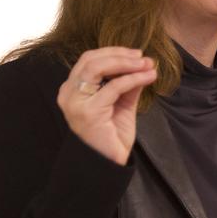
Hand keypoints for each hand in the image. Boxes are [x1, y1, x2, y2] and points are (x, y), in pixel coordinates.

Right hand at [56, 48, 156, 164]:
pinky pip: (114, 87)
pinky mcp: (89, 111)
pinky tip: (148, 77)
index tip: (137, 55)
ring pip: (98, 67)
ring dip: (126, 63)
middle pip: (91, 59)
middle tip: (143, 58)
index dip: (113, 53)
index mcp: (73, 89)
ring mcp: (76, 102)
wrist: (108, 164)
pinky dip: (133, 78)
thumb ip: (128, 85)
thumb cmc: (112, 137)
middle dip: (120, 55)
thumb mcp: (122, 104)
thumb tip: (143, 65)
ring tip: (146, 65)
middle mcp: (69, 93)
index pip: (89, 60)